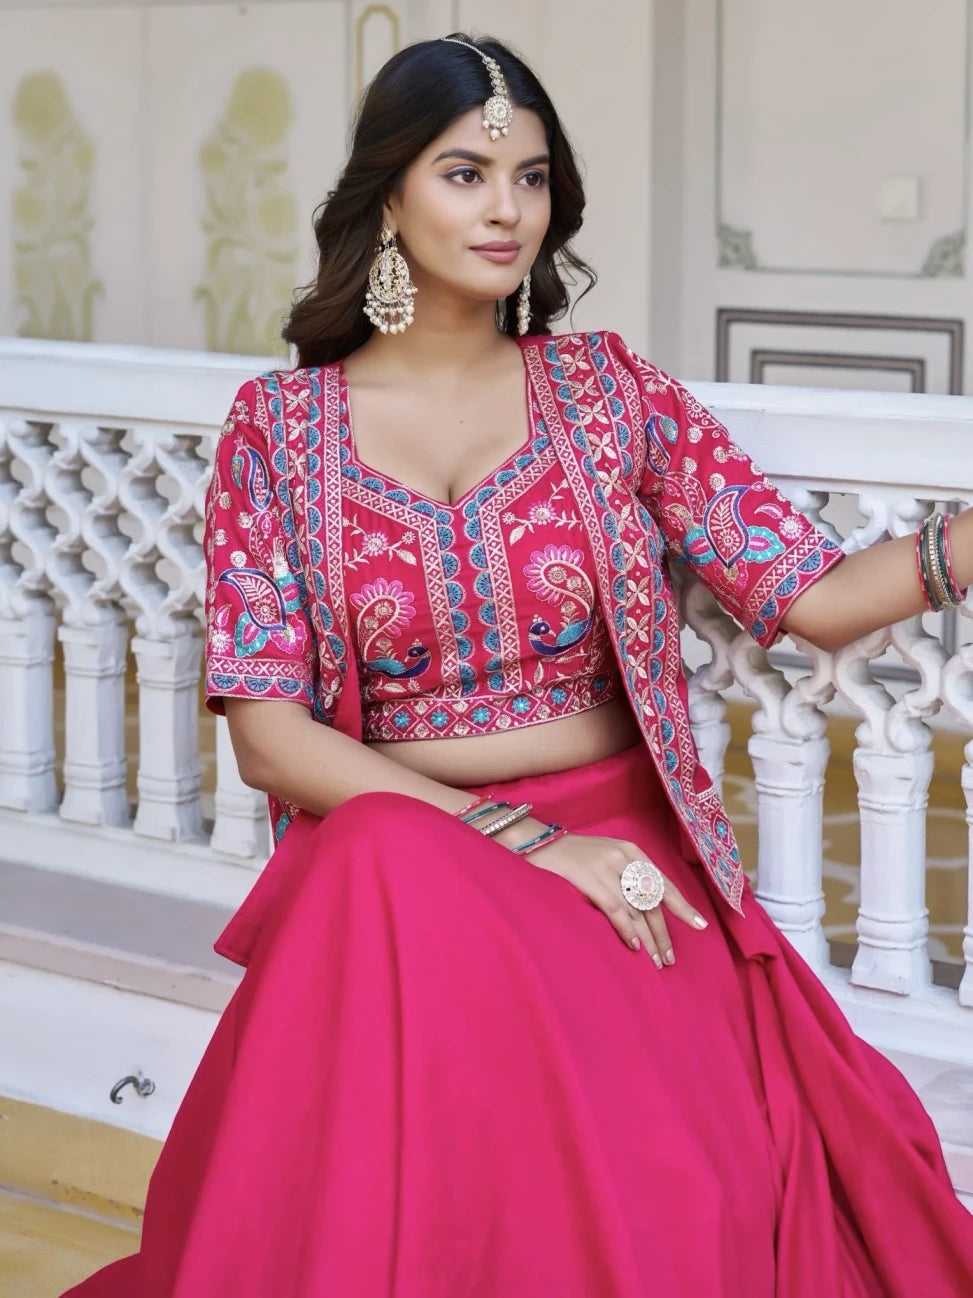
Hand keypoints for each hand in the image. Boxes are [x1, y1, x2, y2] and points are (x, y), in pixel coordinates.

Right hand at [511, 826, 707, 966]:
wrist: (534, 841)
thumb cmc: (570, 855)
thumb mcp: (603, 857)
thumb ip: (624, 875)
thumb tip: (645, 909)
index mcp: (630, 850)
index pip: (662, 882)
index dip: (681, 906)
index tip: (699, 925)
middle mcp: (622, 857)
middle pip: (652, 901)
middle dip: (663, 932)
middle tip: (670, 958)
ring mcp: (606, 867)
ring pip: (636, 909)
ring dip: (648, 938)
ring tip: (656, 961)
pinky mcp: (589, 879)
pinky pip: (615, 909)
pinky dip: (626, 929)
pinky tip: (634, 946)